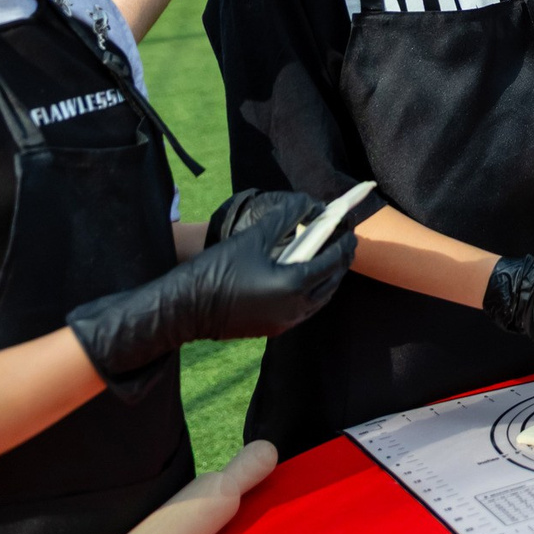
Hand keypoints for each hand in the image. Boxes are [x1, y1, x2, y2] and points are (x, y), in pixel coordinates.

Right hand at [67, 192, 352, 395]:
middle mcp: (295, 309)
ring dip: (327, 278)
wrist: (184, 310)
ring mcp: (284, 323)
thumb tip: (307, 203)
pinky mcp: (272, 330)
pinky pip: (304, 310)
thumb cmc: (216, 270)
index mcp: (294, 285)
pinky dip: (311, 292)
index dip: (344, 243)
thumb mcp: (252, 238)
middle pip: (330, 283)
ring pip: (319, 299)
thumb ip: (284, 218)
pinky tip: (304, 276)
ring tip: (328, 257)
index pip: (332, 262)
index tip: (350, 229)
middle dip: (340, 261)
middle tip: (344, 241)